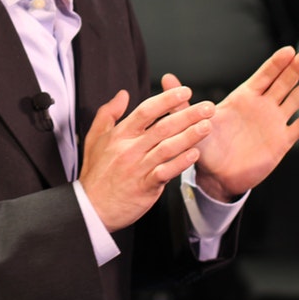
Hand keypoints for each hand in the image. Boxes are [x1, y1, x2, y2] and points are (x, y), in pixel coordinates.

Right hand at [79, 85, 215, 232]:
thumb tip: (122, 94)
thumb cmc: (95, 174)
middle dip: (188, 115)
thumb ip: (108, 113)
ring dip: (190, 136)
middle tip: (208, 107)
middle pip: (163, 127)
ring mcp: (138, 168)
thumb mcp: (93, 138)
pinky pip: (165, 172)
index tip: (184, 91)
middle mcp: (130, 149)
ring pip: (168, 148)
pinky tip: (194, 154)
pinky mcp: (145, 187)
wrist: (90, 208)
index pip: (147, 110)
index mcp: (120, 135)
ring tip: (207, 126)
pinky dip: (180, 163)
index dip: (167, 100)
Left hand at [161, 46, 298, 200]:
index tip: (288, 50)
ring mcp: (273, 123)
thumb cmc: (204, 145)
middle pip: (283, 83)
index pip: (263, 77)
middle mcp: (261, 107)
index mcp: (242, 98)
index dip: (276, 64)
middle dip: (295, 69)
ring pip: (294, 101)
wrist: (215, 175)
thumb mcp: (192, 121)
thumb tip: (165, 77)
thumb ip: (182, 101)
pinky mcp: (281, 142)